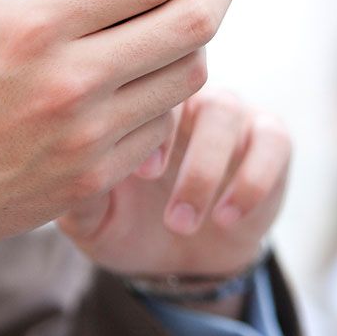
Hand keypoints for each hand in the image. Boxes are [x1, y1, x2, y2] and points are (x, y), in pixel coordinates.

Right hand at [0, 0, 242, 257]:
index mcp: (36, 24)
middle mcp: (73, 81)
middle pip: (190, 26)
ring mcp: (87, 136)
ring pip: (186, 79)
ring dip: (197, 45)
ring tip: (182, 26)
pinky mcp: (91, 178)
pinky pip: (159, 128)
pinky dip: (167, 97)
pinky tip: (148, 80)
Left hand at [57, 88, 290, 276]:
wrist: (176, 262)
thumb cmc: (122, 224)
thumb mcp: (88, 217)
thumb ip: (76, 192)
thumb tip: (63, 172)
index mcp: (133, 97)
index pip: (134, 73)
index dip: (135, 114)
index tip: (132, 172)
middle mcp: (182, 94)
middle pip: (182, 79)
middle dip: (166, 137)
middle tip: (149, 190)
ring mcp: (229, 113)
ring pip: (226, 108)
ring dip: (205, 168)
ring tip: (181, 222)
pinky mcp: (270, 140)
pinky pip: (274, 141)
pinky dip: (253, 180)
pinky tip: (226, 218)